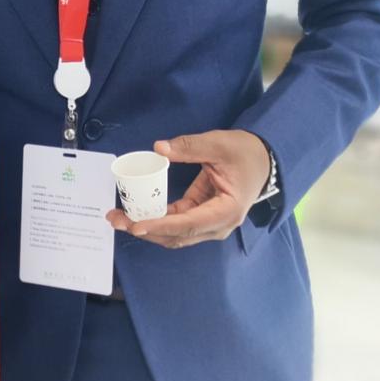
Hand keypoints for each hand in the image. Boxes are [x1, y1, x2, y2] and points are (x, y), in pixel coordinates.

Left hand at [107, 129, 269, 249]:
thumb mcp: (219, 144)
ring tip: (119, 217)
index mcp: (227, 210)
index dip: (161, 226)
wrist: (263, 159)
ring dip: (147, 227)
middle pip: (178, 235)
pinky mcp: (202, 216)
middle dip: (145, 229)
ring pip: (174, 234)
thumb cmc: (245, 153)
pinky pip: (176, 223)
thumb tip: (159, 149)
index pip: (189, 223)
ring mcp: (210, 224)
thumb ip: (189, 147)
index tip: (136, 225)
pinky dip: (156, 219)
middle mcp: (218, 225)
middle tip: (116, 218)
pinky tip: (137, 211)